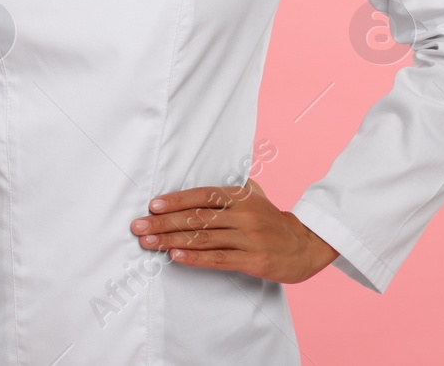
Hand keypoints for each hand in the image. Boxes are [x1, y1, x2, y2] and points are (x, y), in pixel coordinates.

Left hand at [129, 178, 339, 283]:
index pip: (202, 196)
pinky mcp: (253, 261)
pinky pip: (218, 259)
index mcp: (240, 196)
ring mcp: (249, 238)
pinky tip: (175, 256)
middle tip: (138, 226)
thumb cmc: (271, 219)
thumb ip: (228, 188)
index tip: (152, 206)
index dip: (176, 200)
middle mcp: (243, 215)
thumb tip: (196, 182)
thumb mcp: (254, 195)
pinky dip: (194, 258)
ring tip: (148, 242)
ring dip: (171, 241)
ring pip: (203, 239)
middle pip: (197, 218)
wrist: (305, 245)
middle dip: (163, 223)